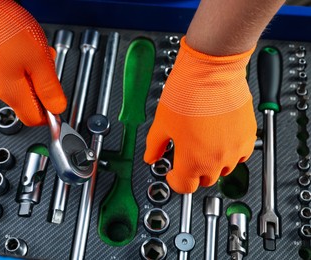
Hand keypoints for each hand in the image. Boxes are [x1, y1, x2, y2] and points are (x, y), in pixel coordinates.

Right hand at [0, 0, 65, 125]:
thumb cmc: (5, 28)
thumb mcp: (39, 61)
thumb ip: (49, 88)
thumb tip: (57, 109)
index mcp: (12, 93)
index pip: (34, 119)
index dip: (50, 113)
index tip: (58, 99)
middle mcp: (1, 89)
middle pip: (31, 102)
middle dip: (45, 86)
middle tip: (48, 66)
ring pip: (26, 85)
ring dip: (38, 71)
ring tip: (38, 52)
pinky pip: (17, 72)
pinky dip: (28, 63)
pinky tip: (28, 47)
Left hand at [144, 37, 256, 193]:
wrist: (211, 72)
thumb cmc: (187, 94)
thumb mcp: (161, 123)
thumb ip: (154, 146)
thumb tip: (150, 157)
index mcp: (192, 161)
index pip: (184, 187)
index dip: (175, 180)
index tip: (173, 172)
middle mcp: (216, 160)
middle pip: (204, 180)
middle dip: (193, 172)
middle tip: (187, 155)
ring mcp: (235, 149)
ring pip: (224, 169)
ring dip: (212, 163)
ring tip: (204, 144)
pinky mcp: (248, 136)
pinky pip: (241, 155)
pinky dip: (231, 152)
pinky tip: (220, 139)